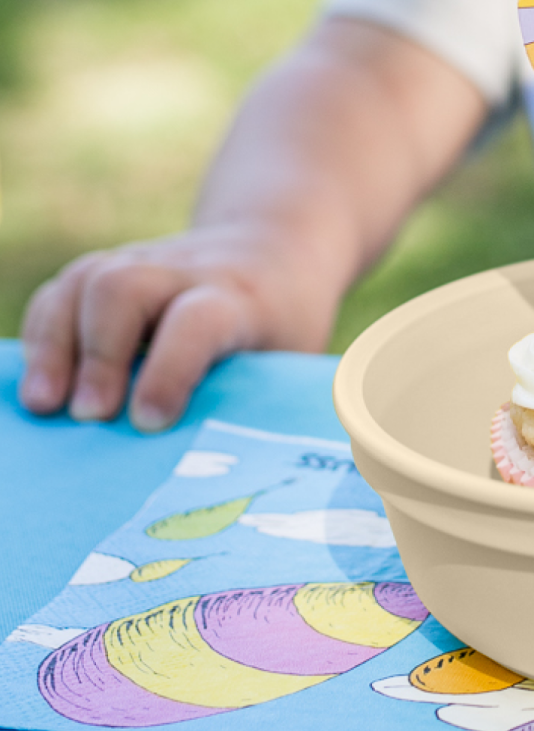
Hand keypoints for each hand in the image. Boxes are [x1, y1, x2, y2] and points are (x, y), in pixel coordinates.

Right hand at [19, 221, 334, 432]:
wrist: (275, 249)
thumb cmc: (283, 325)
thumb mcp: (296, 358)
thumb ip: (266, 403)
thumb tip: (244, 481)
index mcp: (240, 300)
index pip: (199, 320)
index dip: (171, 368)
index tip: (150, 422)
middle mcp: (188, 274)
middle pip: (126, 287)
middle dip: (98, 353)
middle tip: (90, 416)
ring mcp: (146, 266)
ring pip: (87, 281)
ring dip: (55, 344)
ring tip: (43, 407)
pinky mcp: (113, 269)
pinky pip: (65, 289)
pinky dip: (43, 333)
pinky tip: (40, 382)